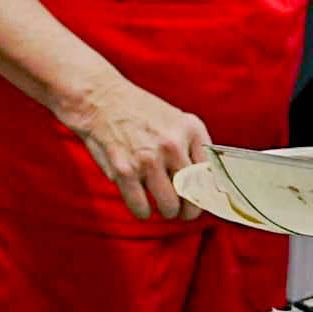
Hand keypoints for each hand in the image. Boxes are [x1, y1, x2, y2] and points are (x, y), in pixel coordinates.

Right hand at [57, 65, 213, 220]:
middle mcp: (172, 144)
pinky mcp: (124, 171)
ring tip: (164, 207)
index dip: (208, 194)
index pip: (211, 174)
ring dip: (168, 212)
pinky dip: (143, 212)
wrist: (101, 99)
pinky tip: (143, 205)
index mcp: (190, 130)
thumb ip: (193, 147)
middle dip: (188, 210)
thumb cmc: (140, 112)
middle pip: (192, 195)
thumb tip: (208, 185)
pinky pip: (141, 208)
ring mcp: (148, 159)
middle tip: (183, 210)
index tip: (202, 201)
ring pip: (169, 206)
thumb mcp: (177, 120)